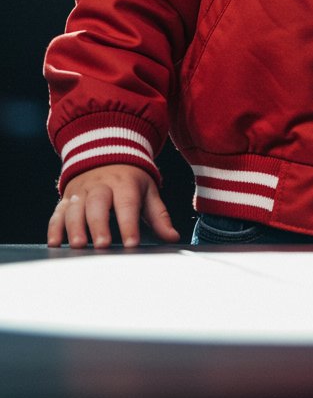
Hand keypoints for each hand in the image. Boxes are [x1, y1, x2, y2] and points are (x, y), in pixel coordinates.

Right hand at [47, 165, 180, 247]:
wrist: (106, 152)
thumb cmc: (129, 179)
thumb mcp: (147, 191)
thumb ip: (158, 216)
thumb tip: (172, 237)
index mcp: (124, 183)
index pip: (127, 203)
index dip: (129, 224)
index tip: (132, 243)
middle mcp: (101, 185)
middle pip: (98, 204)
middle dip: (99, 225)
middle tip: (103, 245)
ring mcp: (81, 191)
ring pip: (75, 208)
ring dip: (75, 226)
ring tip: (79, 245)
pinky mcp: (66, 198)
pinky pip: (58, 212)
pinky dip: (55, 227)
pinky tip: (56, 243)